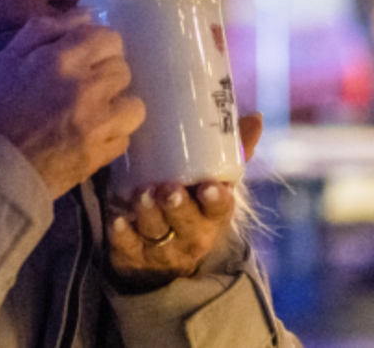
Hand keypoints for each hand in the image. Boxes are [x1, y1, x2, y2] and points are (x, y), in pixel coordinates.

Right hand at [0, 12, 146, 198]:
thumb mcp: (5, 59)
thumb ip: (44, 31)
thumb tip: (85, 15)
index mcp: (60, 60)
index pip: (108, 38)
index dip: (99, 45)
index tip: (86, 56)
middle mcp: (86, 89)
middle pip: (122, 69)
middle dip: (106, 74)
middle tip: (86, 85)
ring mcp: (96, 125)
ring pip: (134, 105)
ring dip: (118, 106)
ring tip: (98, 112)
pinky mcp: (98, 157)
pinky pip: (124, 139)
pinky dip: (111, 137)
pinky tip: (91, 137)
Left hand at [105, 113, 263, 292]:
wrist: (167, 256)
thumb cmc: (193, 207)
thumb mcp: (212, 184)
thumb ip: (232, 153)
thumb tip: (255, 117)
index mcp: (214, 216)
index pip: (221, 209)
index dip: (216, 199)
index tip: (209, 186)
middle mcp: (192, 235)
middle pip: (188, 223)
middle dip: (179, 206)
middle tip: (169, 189)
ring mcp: (163, 249)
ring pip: (158, 233)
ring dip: (149, 214)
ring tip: (142, 195)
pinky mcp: (136, 256)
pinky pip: (129, 248)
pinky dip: (124, 235)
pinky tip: (118, 220)